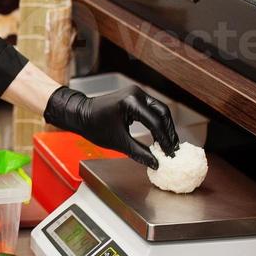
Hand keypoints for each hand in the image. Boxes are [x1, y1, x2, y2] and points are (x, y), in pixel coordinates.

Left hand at [43, 85, 178, 168]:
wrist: (81, 114)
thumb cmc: (94, 126)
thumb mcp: (118, 142)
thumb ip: (139, 152)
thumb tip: (156, 163)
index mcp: (131, 102)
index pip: (155, 122)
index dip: (164, 140)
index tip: (170, 153)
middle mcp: (136, 94)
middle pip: (163, 112)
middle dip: (169, 131)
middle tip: (174, 149)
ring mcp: (137, 93)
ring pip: (160, 109)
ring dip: (165, 126)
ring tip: (170, 144)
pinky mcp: (136, 96)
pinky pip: (153, 108)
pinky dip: (158, 121)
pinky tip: (160, 135)